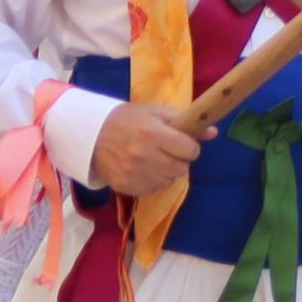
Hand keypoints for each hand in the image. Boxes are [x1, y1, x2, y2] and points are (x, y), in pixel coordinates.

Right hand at [88, 99, 204, 196]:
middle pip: (181, 168)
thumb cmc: (125, 118)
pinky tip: (142, 168)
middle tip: (167, 151)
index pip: (190, 150)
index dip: (189, 146)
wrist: (89, 134)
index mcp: (152, 133)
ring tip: (153, 159)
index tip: (182, 142)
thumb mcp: (154, 112)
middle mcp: (144, 155)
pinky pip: (152, 189)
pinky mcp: (126, 186)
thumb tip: (213, 132)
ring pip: (169, 181)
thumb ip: (183, 121)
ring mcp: (134, 173)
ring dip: (166, 172)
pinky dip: (152, 181)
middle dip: (179, 159)